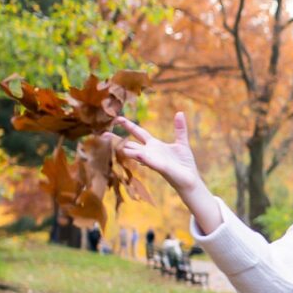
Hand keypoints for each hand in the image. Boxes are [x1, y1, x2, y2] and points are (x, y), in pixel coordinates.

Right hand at [114, 110, 223, 239]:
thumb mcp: (181, 143)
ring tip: (111, 143)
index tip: (117, 118)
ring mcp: (153, 160)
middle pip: (130, 144)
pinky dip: (144, 158)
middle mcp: (150, 152)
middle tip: (102, 134)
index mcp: (154, 145)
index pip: (138, 133)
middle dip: (116, 139)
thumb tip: (180, 113)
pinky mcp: (160, 167)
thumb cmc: (184, 163)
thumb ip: (180, 129)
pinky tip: (138, 154)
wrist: (190, 179)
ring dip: (125, 149)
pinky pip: (150, 161)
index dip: (128, 125)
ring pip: (135, 153)